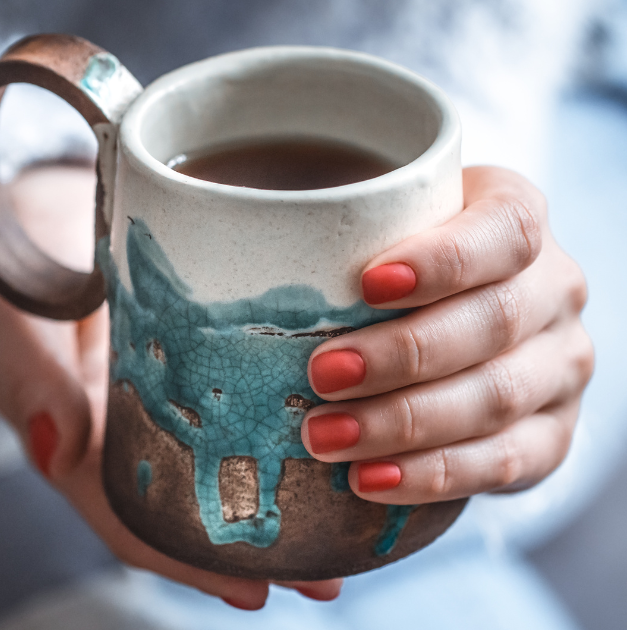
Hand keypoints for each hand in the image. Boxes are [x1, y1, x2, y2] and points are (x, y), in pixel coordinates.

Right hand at [0, 164, 341, 609]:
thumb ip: (29, 374)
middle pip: (190, 510)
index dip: (185, 561)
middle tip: (326, 581)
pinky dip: (283, 434)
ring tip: (351, 536)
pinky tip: (338, 437)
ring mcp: (168, 402)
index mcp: (80, 443)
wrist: (58, 215)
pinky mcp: (202, 362)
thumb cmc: (27, 265)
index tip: (252, 589)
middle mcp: (131, 435)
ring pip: (224, 467)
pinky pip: (242, 408)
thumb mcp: (14, 316)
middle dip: (253, 550)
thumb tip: (54, 452)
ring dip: (282, 505)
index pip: (129, 520)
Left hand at [301, 166, 593, 501]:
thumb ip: (331, 218)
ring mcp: (559, 366)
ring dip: (403, 423)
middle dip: (403, 354)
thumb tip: (201, 215)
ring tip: (325, 437)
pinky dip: (432, 475)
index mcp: (516, 217)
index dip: (443, 260)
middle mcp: (553, 289)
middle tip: (323, 374)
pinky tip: (370, 480)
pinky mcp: (552, 434)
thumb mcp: (381, 223)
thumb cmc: (397, 265)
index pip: (505, 231)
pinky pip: (502, 462)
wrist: (459, 327)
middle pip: (493, 322)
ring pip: (495, 398)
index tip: (367, 284)